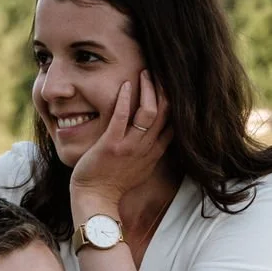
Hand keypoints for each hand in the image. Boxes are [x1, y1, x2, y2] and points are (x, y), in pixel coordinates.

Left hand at [70, 72, 172, 215]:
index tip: (171, 84)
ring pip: (149, 112)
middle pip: (166, 112)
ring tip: (145, 73)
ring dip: (149, 89)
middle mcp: (146, 148)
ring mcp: (129, 147)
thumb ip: (151, 152)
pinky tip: (125, 84)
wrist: (95, 200)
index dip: (176, 101)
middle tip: (159, 71)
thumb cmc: (113, 184)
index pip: (174, 122)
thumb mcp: (141, 170)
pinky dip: (125, 99)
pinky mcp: (111, 146)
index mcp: (154, 152)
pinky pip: (121, 117)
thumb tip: (160, 137)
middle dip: (164, 89)